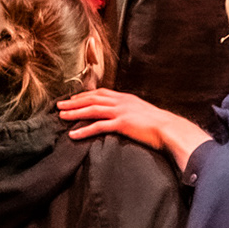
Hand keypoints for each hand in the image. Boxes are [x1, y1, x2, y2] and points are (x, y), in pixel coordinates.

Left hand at [58, 89, 210, 169]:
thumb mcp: (141, 111)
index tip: (73, 98)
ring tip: (61, 117)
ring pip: (92, 110)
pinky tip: (74, 134)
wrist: (169, 128)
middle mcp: (121, 101)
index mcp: (125, 98)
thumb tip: (122, 116)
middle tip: (59, 106)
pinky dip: (85, 130)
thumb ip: (130, 111)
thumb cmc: (157, 124)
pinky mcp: (122, 124)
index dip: (85, 95)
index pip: (100, 93)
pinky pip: (99, 126)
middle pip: (92, 99)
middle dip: (74, 102)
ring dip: (75, 113)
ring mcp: (121, 112)